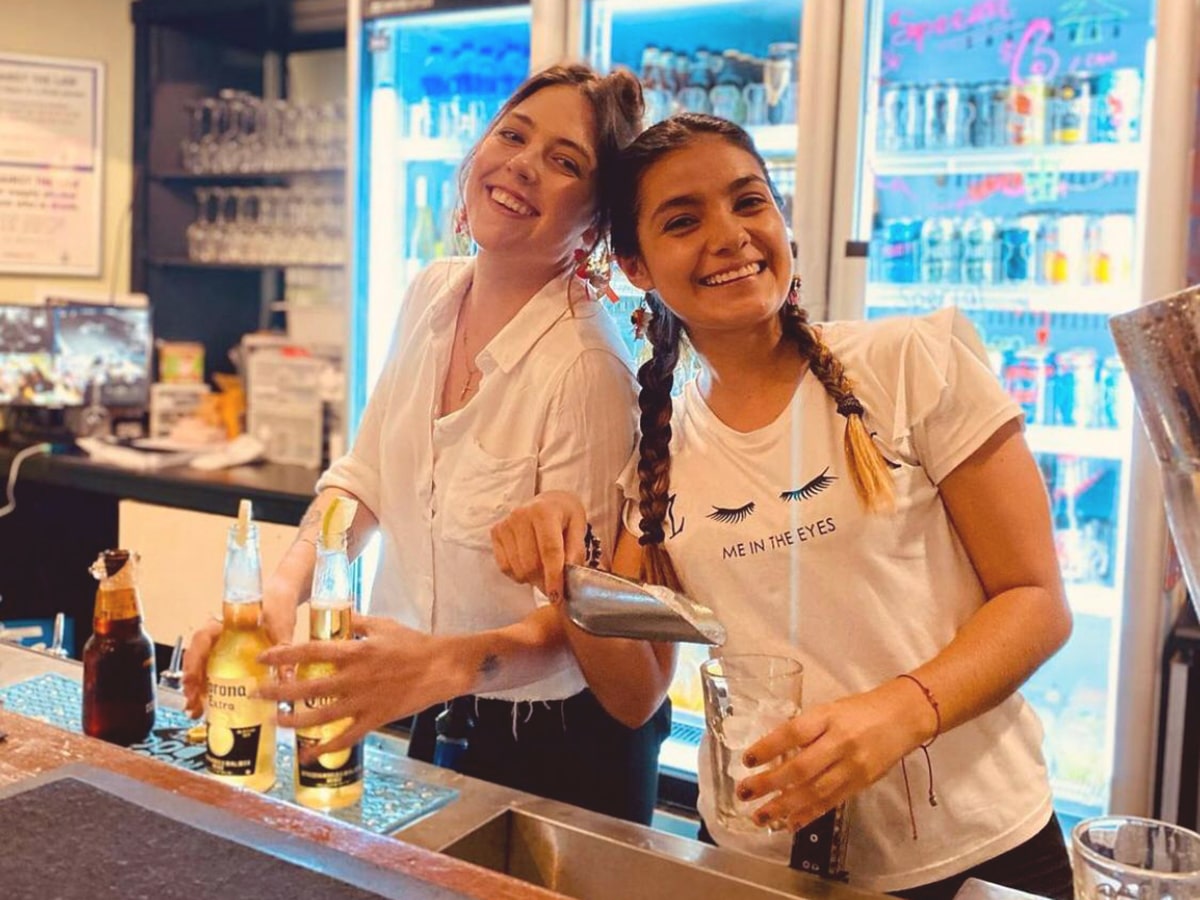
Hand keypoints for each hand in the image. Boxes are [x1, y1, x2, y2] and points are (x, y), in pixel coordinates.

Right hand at [182, 580, 298, 718]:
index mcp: (226, 622)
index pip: (202, 639)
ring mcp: (221, 645)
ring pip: (201, 666)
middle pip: (196, 657)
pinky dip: (209, 688)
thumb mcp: (282, 626)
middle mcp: (218, 634)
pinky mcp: (229, 655)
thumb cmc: (278, 605)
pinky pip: (213, 671)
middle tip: (193, 704)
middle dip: (191, 683)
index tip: (191, 680)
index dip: (194, 660)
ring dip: (196, 688)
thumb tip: (286, 677)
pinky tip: (209, 706)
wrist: (282, 596)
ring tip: (196, 710)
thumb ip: (283, 647)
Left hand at [256, 614, 465, 760]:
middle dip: (279, 691)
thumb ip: (356, 622)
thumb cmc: (413, 644)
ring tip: (275, 720)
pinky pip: (345, 738)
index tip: (263, 657)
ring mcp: (364, 701)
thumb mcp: (383, 625)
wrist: (442, 668)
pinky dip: (325, 749)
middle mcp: (354, 678)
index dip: (285, 654)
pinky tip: (308, 756)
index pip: (311, 652)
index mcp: (355, 652)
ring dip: (295, 720)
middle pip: (309, 688)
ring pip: (321, 716)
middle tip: (258, 692)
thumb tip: (338, 614)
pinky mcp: (374, 719)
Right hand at [491, 491, 587, 602]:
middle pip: (531, 563)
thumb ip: (576, 551)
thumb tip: (570, 577)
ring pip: (518, 569)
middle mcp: (521, 515)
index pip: (549, 550)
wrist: (548, 502)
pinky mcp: (496, 533)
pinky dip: (519, 574)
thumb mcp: (579, 527)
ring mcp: (505, 524)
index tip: (558, 597)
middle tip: (555, 587)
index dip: (554, 577)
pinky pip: (505, 567)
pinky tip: (529, 565)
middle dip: (544, 582)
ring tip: (544, 572)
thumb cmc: (565, 516)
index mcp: (544, 511)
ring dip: (533, 579)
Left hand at [735, 680, 926, 830]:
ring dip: (784, 807)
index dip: (768, 747)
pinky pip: (831, 802)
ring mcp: (852, 766)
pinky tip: (790, 823)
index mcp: (828, 717)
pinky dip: (808, 814)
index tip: (747, 760)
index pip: (794, 732)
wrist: (903, 717)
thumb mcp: (829, 709)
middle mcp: (840, 742)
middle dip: (769, 783)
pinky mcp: (861, 784)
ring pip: (814, 791)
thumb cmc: (859, 710)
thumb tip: (772, 753)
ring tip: (761, 816)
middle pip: (801, 768)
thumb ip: (805, 730)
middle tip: (744, 793)